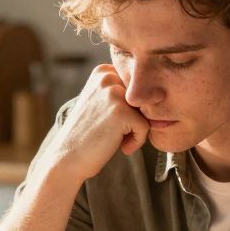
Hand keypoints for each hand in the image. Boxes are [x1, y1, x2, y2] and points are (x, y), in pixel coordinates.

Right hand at [39, 65, 149, 182]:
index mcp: (103, 71)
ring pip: (146, 113)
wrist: (67, 158)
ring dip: (134, 131)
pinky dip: (136, 142)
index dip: (129, 109)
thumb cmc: (88, 134)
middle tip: (109, 131)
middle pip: (143, 99)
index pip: (136, 88)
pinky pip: (145, 127)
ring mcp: (113, 93)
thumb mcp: (102, 103)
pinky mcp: (121, 111)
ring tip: (113, 138)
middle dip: (133, 120)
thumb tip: (162, 95)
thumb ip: (125, 93)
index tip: (108, 121)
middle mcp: (107, 77)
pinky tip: (118, 146)